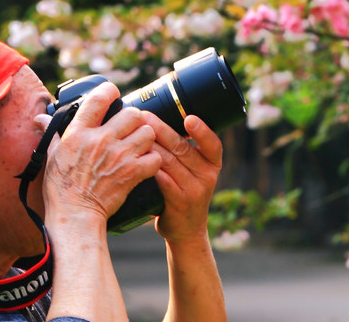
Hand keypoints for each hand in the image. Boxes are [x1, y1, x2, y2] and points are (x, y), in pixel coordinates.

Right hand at [41, 83, 164, 221]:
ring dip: (146, 138)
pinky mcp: (132, 173)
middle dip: (134, 119)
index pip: (99, 98)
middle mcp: (101, 140)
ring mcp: (119, 156)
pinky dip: (153, 160)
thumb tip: (40, 118)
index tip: (113, 94)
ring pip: (147, 132)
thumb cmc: (61, 188)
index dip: (110, 91)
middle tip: (130, 128)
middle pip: (133, 114)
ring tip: (139, 145)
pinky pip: (154, 157)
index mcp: (80, 133)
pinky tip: (144, 164)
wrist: (74, 216)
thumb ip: (52, 132)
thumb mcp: (52, 156)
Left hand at [144, 114, 222, 241]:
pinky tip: (137, 159)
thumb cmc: (185, 193)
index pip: (213, 144)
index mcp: (213, 164)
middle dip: (161, 129)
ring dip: (151, 146)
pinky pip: (162, 180)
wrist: (186, 230)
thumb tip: (161, 122)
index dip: (202, 131)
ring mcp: (194, 190)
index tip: (189, 118)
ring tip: (135, 134)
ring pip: (169, 162)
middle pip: (183, 148)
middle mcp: (207, 176)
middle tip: (145, 117)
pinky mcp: (179, 202)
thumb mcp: (195, 172)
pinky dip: (149, 167)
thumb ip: (185, 152)